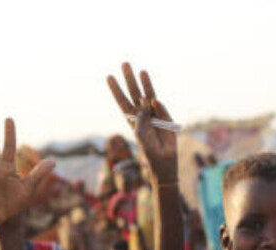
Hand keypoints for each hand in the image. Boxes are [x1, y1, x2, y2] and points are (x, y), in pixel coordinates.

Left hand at [107, 63, 178, 183]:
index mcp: (132, 118)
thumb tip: (148, 99)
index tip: (109, 76)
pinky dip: (157, 105)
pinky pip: (160, 108)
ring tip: (141, 70)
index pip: (122, 101)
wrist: (164, 159)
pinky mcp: (166, 117)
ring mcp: (155, 114)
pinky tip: (153, 102)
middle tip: (125, 64)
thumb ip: (142, 116)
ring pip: (148, 95)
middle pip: (134, 93)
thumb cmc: (149, 150)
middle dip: (129, 79)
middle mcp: (142, 114)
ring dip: (145, 83)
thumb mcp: (141, 134)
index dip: (116, 89)